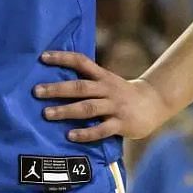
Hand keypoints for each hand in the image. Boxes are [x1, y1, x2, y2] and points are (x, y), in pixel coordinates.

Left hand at [35, 50, 171, 141]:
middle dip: (57, 89)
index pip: (81, 62)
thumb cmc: (122, 93)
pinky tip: (70, 135)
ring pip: (88, 108)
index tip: (42, 57)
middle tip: (36, 91)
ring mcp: (115, 107)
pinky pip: (102, 130)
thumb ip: (87, 81)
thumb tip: (53, 82)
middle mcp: (107, 90)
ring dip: (66, 111)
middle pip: (80, 87)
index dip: (62, 58)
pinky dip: (86, 133)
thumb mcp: (107, 81)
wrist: (156, 102)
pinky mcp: (122, 124)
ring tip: (46, 114)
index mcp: (103, 77)